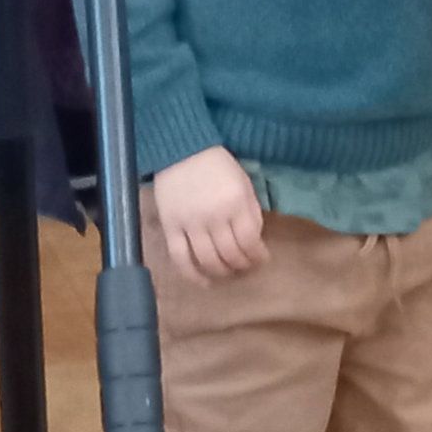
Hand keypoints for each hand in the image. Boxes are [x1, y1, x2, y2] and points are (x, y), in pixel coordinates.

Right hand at [152, 146, 267, 283]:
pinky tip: (203, 282)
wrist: (182, 149)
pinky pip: (180, 259)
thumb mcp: (243, 182)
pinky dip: (192, 275)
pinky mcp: (170, 227)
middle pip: (230, 254)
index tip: (261, 260)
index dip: (257, 256)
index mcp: (235, 202)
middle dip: (241, 266)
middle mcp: (214, 216)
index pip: (249, 241)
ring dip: (221, 273)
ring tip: (228, 273)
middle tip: (245, 268)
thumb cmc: (217, 165)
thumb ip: (250, 211)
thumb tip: (254, 240)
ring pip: (208, 261)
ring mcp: (190, 223)